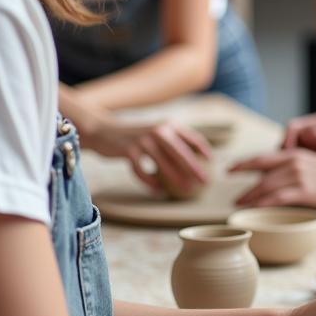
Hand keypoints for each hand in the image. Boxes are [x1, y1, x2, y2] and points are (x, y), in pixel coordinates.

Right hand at [86, 118, 210, 195]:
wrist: (103, 131)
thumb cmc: (135, 135)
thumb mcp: (156, 130)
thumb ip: (172, 139)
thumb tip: (193, 157)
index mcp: (168, 124)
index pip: (192, 137)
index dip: (203, 149)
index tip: (211, 161)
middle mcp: (158, 130)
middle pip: (181, 153)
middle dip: (195, 169)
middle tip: (205, 181)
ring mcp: (143, 140)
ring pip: (164, 164)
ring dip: (176, 179)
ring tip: (186, 190)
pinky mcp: (129, 151)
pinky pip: (143, 171)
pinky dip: (150, 182)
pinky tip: (158, 190)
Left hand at [228, 149, 315, 209]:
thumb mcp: (312, 165)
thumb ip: (294, 169)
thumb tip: (278, 181)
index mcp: (295, 154)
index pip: (262, 158)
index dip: (243, 163)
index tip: (230, 170)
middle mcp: (294, 162)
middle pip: (260, 173)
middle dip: (244, 186)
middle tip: (234, 198)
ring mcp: (298, 176)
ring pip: (266, 186)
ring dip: (250, 197)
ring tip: (241, 206)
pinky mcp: (304, 191)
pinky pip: (276, 198)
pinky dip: (262, 203)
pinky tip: (254, 208)